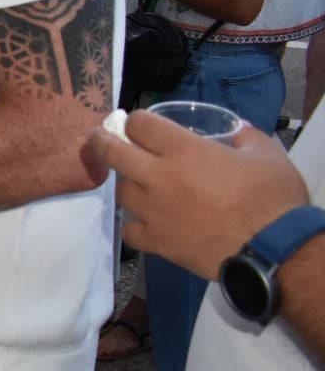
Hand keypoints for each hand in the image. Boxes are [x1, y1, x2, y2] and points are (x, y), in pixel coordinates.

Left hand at [89, 110, 309, 279]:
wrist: (271, 249)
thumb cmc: (271, 197)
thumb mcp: (266, 154)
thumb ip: (246, 137)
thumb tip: (236, 130)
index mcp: (184, 150)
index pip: (140, 124)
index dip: (136, 121)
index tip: (138, 124)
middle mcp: (159, 177)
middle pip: (112, 153)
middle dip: (101, 142)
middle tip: (98, 138)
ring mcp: (153, 211)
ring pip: (119, 191)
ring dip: (124, 183)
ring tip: (134, 182)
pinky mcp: (155, 241)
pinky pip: (129, 229)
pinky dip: (134, 224)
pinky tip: (145, 221)